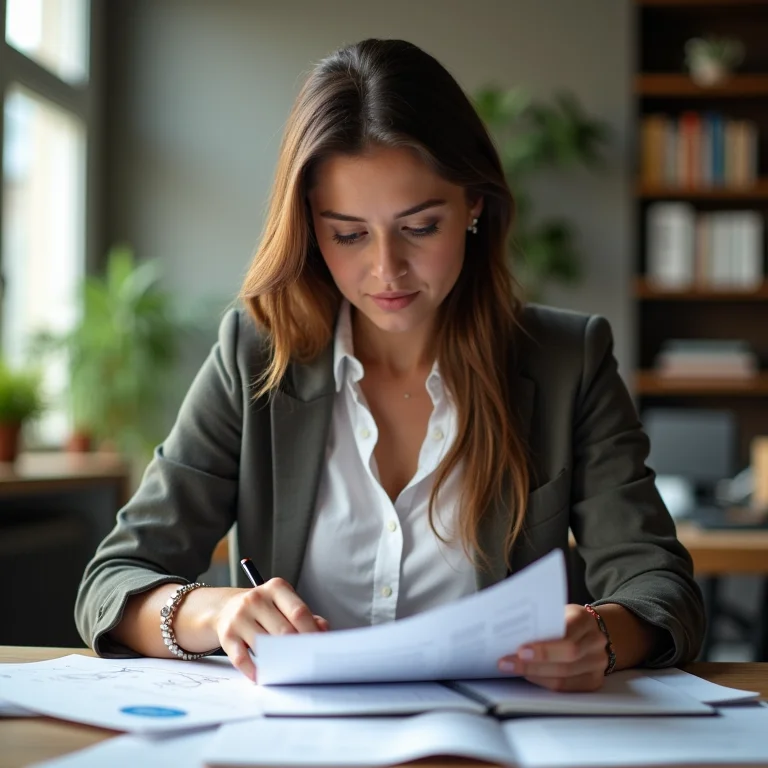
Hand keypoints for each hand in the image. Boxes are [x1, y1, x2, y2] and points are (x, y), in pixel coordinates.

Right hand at [214, 578, 328, 681]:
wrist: (227, 607)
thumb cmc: (264, 608)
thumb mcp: (284, 604)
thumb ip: (304, 616)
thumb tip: (322, 630)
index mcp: (276, 588)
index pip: (299, 612)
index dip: (312, 632)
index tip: (320, 647)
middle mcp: (256, 599)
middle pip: (284, 630)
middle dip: (298, 649)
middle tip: (307, 662)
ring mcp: (240, 617)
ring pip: (264, 645)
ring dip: (278, 661)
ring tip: (289, 671)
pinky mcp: (227, 635)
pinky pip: (242, 658)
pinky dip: (254, 670)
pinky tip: (262, 675)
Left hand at [497, 604, 607, 691]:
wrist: (591, 629)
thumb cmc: (566, 619)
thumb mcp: (557, 612)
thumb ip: (542, 622)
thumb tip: (512, 634)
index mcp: (585, 619)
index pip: (566, 636)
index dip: (544, 647)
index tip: (520, 650)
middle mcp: (595, 642)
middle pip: (567, 658)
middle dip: (534, 663)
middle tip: (508, 662)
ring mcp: (598, 663)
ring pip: (565, 676)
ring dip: (535, 674)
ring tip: (512, 669)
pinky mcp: (594, 680)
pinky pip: (567, 687)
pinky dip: (544, 682)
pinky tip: (529, 675)